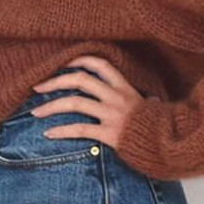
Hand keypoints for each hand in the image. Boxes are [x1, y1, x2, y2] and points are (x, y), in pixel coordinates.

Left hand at [29, 55, 159, 151]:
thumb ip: (143, 100)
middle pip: (80, 80)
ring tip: (36, 112)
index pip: (99, 64)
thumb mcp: (149, 105)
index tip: (61, 62)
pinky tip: (49, 134)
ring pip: (75, 103)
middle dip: (55, 81)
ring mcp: (111, 114)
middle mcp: (115, 96)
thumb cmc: (157, 125)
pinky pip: (80, 130)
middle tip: (37, 87)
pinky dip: (62, 131)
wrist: (167, 143)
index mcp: (123, 86)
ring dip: (51, 106)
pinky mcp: (108, 134)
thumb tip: (153, 100)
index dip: (78, 60)